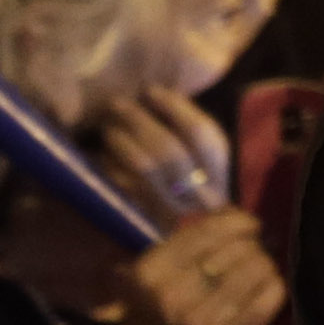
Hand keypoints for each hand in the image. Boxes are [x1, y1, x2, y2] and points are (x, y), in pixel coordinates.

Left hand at [86, 86, 234, 233]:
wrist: (193, 233)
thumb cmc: (194, 177)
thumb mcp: (202, 151)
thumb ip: (186, 122)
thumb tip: (154, 93)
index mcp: (220, 170)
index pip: (200, 133)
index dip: (174, 108)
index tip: (151, 91)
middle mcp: (201, 193)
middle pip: (170, 152)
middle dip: (141, 122)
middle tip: (118, 103)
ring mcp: (172, 209)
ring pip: (144, 168)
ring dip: (122, 141)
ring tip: (109, 126)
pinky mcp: (147, 218)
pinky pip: (123, 184)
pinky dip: (110, 164)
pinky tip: (103, 152)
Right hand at [106, 205, 286, 324]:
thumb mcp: (146, 284)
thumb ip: (177, 249)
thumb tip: (228, 213)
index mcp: (148, 274)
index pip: (203, 231)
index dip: (236, 220)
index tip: (249, 223)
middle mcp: (170, 295)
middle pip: (234, 248)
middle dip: (252, 245)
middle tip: (257, 249)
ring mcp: (198, 322)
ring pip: (254, 270)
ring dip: (265, 265)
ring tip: (262, 268)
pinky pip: (265, 301)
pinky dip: (274, 288)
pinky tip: (270, 287)